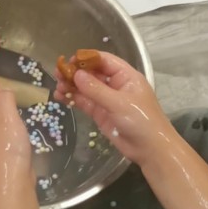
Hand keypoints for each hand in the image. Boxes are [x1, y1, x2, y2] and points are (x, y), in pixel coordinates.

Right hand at [56, 51, 173, 164]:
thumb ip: (96, 89)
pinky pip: (84, 102)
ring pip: (85, 88)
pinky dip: (72, 99)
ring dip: (71, 86)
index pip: (104, 60)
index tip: (70, 61)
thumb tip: (76, 74)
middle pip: (92, 73)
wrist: (150, 149)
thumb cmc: (141, 121)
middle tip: (58, 73)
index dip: (87, 58)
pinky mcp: (100, 113)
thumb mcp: (118, 103)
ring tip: (57, 87)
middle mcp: (116, 85)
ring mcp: (107, 99)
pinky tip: (60, 98)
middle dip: (75, 73)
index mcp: (126, 77)